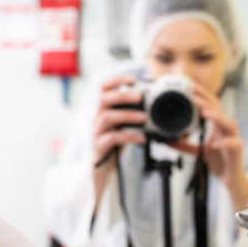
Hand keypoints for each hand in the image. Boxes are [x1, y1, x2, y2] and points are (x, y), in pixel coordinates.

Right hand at [92, 75, 146, 207]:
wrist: (100, 167)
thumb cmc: (113, 144)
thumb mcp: (122, 125)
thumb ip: (131, 114)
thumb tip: (152, 105)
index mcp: (102, 110)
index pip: (103, 88)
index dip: (116, 80)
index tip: (132, 78)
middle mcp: (96, 118)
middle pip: (103, 99)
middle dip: (121, 95)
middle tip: (139, 96)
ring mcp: (96, 132)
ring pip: (107, 117)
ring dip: (126, 115)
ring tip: (144, 118)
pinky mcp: (99, 146)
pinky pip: (112, 138)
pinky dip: (128, 136)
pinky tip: (141, 138)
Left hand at [169, 83, 247, 211]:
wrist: (230, 178)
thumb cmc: (217, 161)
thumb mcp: (196, 151)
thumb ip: (183, 145)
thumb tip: (166, 140)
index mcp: (217, 125)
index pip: (211, 104)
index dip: (202, 94)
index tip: (190, 86)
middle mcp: (226, 128)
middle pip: (219, 109)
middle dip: (207, 101)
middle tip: (193, 95)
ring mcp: (233, 138)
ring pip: (229, 123)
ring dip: (217, 117)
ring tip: (205, 113)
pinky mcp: (238, 150)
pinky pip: (234, 144)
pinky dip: (225, 142)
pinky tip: (214, 143)